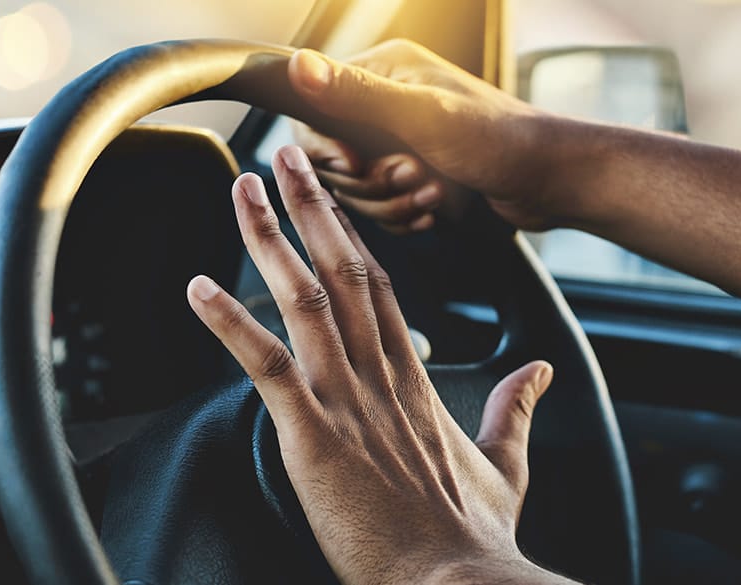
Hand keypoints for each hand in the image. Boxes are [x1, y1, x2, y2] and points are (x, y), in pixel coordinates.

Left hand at [186, 145, 573, 583]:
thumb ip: (517, 411)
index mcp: (414, 380)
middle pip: (341, 270)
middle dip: (309, 207)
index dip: (348, 235)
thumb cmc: (474, 535)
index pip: (378, 287)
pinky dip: (229, 323)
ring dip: (267, 240)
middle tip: (281, 156)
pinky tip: (198, 289)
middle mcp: (379, 375)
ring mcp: (346, 401)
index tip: (329, 196)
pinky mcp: (313, 435)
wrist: (457, 580)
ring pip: (302, 299)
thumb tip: (542, 376)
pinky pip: (265, 365)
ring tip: (242, 190)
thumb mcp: (506, 464)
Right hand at [287, 40, 563, 232]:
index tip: (354, 164)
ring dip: (390, 201)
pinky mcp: (412, 174)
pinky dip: (403, 215)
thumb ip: (358, 94)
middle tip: (413, 175)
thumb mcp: (422, 117)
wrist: (551, 181)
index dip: (326, 148)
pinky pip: (380, 206)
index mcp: (383, 71)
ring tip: (431, 193)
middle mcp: (385, 102)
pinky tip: (434, 209)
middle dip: (369, 180)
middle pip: (332, 157)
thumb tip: (298, 66)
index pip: (313, 109)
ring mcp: (399, 140)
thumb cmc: (499, 140)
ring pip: (356, 188)